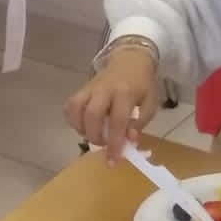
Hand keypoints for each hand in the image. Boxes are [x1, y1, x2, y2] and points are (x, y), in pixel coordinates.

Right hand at [63, 43, 158, 161]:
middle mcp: (105, 90)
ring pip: (76, 108)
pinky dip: (72, 119)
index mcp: (125, 93)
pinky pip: (70, 104)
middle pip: (92, 115)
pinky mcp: (83, 87)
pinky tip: (82, 126)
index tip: (113, 160)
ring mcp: (91, 87)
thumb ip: (140, 122)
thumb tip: (129, 140)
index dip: (114, 143)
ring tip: (91, 135)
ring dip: (81, 128)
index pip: (117, 122)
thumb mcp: (150, 103)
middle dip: (95, 137)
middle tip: (103, 145)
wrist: (130, 59)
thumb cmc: (142, 84)